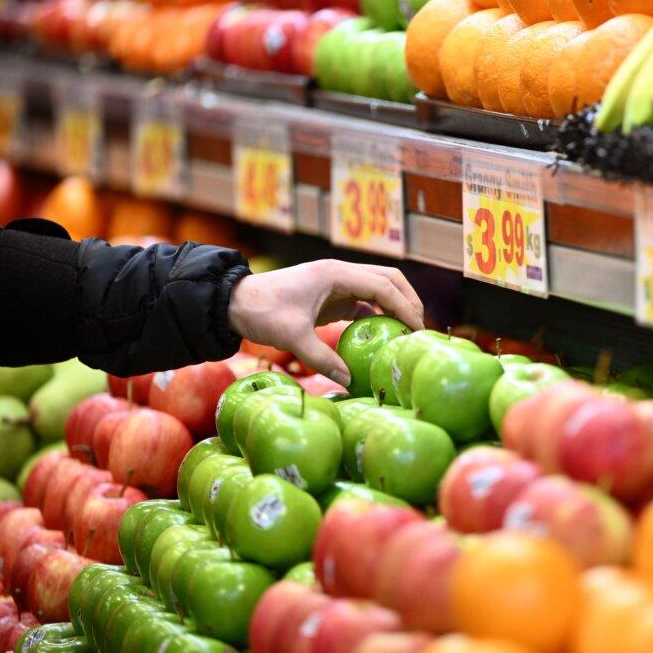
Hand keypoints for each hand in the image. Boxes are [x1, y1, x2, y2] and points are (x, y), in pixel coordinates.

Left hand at [228, 260, 423, 385]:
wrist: (234, 303)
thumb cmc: (261, 313)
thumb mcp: (292, 337)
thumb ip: (321, 359)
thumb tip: (348, 379)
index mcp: (336, 274)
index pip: (383, 286)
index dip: (404, 306)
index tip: (417, 330)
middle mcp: (341, 273)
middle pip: (389, 279)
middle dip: (408, 301)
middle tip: (419, 330)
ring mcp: (337, 283)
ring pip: (378, 289)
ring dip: (395, 308)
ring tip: (406, 335)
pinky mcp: (331, 296)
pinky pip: (363, 302)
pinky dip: (376, 316)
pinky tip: (381, 338)